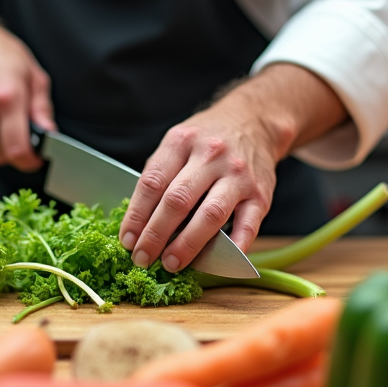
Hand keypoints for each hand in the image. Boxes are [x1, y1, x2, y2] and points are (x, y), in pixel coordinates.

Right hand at [0, 0, 54, 169]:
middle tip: (22, 133)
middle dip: (15, 150)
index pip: (17, 149)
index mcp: (8, 97)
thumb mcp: (33, 75)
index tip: (36, 159)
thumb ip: (42, 108)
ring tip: (1, 116)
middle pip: (2, 155)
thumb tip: (49, 132)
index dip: (30, 161)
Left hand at [119, 64, 346, 271]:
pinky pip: (247, 225)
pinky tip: (218, 265)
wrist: (254, 121)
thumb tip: (139, 222)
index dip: (136, 215)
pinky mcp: (261, 194)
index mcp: (182, 142)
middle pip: (177, 200)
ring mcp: (238, 175)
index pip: (152, 182)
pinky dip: (233, 248)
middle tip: (143, 257)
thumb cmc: (208, 138)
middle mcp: (211, 156)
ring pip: (210, 215)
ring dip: (187, 244)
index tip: (127, 240)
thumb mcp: (178, 142)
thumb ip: (160, 175)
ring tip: (171, 263)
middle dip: (155, 235)